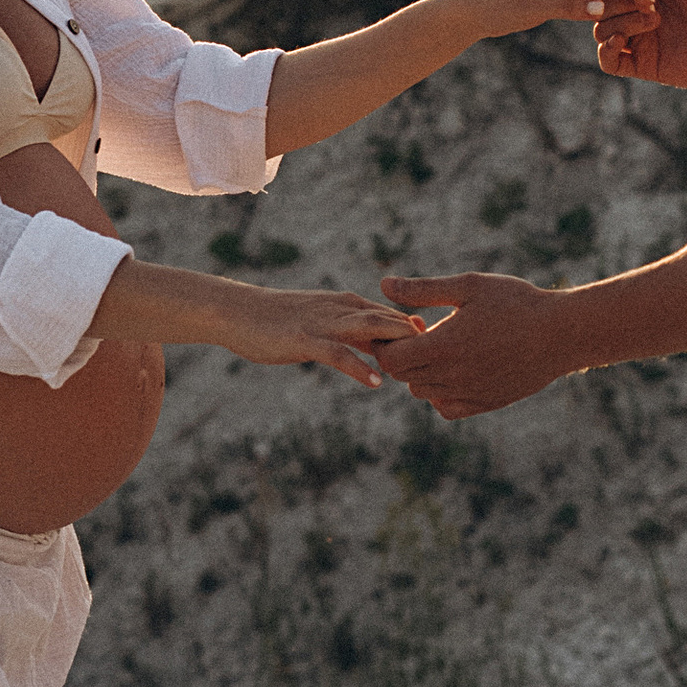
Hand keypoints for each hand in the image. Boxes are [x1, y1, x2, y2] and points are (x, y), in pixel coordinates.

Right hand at [216, 284, 426, 390]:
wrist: (238, 312)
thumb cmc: (281, 321)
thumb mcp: (326, 324)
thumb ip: (356, 333)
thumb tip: (389, 350)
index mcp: (349, 304)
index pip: (394, 314)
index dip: (421, 334)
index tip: (447, 352)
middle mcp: (342, 308)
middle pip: (391, 318)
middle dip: (420, 339)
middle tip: (448, 360)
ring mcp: (324, 323)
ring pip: (370, 329)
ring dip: (398, 347)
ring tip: (422, 368)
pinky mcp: (305, 340)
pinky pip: (337, 354)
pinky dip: (358, 366)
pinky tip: (376, 382)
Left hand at [375, 271, 587, 415]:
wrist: (561, 334)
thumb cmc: (516, 302)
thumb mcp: (469, 286)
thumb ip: (423, 289)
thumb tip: (384, 285)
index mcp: (444, 346)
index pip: (390, 359)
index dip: (387, 343)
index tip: (405, 324)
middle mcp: (452, 376)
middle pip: (403, 377)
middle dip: (403, 354)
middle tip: (423, 331)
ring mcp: (469, 394)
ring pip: (423, 393)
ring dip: (421, 373)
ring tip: (442, 347)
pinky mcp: (485, 404)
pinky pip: (446, 408)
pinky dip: (441, 393)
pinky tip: (455, 369)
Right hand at [593, 0, 686, 94]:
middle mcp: (636, 13)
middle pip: (599, 6)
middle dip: (614, 3)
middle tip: (649, 4)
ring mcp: (639, 40)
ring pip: (600, 31)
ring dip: (621, 24)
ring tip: (655, 22)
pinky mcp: (642, 65)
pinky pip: (608, 62)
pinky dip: (606, 51)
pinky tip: (623, 41)